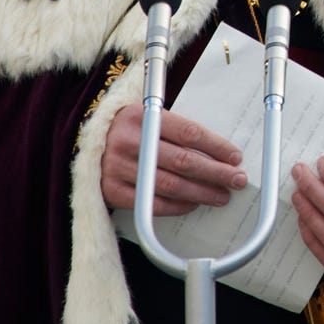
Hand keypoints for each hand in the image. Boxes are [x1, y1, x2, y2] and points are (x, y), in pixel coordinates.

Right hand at [99, 106, 245, 215]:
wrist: (86, 144)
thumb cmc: (130, 131)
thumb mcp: (149, 118)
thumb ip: (177, 131)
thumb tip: (220, 154)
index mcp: (143, 116)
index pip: (189, 133)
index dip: (217, 147)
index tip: (235, 157)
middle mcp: (129, 141)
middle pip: (184, 161)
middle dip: (216, 173)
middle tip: (237, 180)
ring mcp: (118, 167)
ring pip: (170, 185)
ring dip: (201, 193)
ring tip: (221, 196)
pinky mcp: (111, 190)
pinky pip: (151, 204)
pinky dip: (176, 207)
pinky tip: (193, 205)